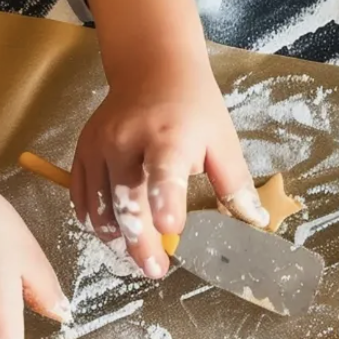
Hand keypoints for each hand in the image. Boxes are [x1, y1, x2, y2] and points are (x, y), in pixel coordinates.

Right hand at [75, 0, 266, 277]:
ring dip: (117, 240)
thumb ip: (235, 184)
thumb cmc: (194, 108)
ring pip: (99, 207)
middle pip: (126, 200)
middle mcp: (127, 141)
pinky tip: (116, 237)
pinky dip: (96, 224)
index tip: (171, 229)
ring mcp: (99, 148)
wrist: (151, 68)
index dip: (165, 201)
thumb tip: (255, 223)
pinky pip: (82, 199)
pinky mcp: (82, 153)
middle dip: (140, 242)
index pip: (163, 171)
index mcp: (169, 137)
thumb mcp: (223, 141)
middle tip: (157, 269)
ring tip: (140, 259)